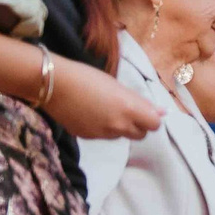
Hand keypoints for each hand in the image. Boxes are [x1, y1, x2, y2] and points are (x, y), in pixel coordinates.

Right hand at [44, 58, 163, 140]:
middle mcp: (118, 126)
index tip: (144, 111)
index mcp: (129, 110)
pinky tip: (89, 114)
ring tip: (103, 109)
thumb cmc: (87, 77)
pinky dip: (101, 128)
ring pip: (120, 135)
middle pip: (140, 135)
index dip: (151, 118)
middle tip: (126, 111)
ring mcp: (102, 134)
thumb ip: (141, 102)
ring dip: (119, 127)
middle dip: (137, 125)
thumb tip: (161, 112)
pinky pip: (102, 136)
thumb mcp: (118, 86)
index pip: (154, 125)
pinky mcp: (87, 137)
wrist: (52, 84)